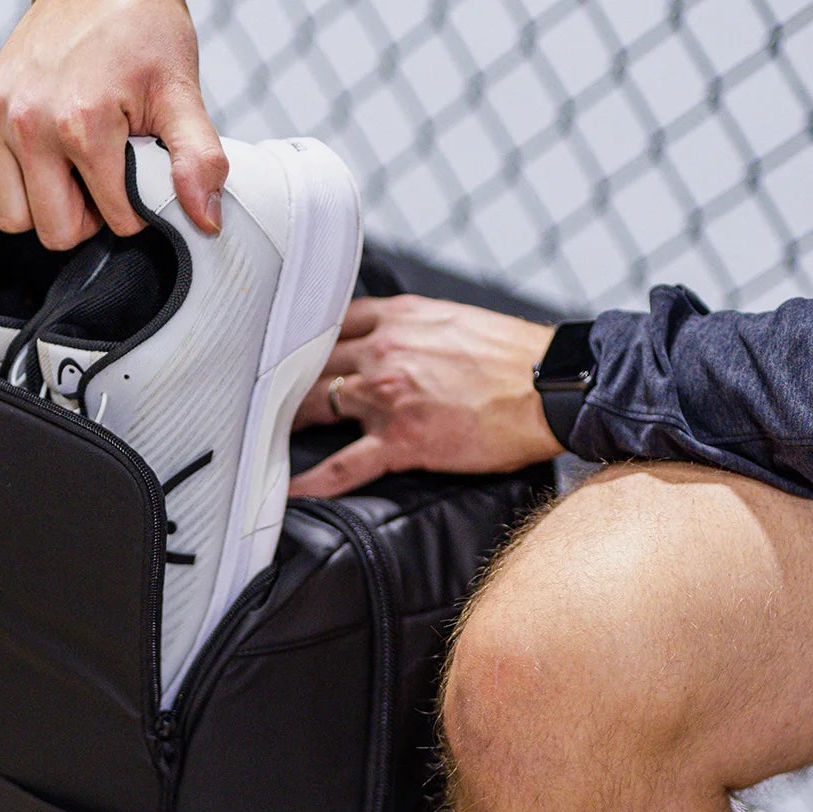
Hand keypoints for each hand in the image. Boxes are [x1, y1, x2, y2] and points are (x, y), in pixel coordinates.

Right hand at [0, 0, 226, 247]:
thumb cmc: (142, 33)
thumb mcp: (181, 92)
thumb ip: (198, 158)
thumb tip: (205, 220)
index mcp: (83, 124)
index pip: (115, 222)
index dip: (136, 211)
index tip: (139, 177)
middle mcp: (30, 123)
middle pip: (55, 232)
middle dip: (87, 219)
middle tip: (104, 180)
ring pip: (11, 218)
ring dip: (43, 208)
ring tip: (69, 174)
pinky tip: (25, 174)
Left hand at [289, 296, 561, 498]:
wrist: (553, 387)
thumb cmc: (515, 359)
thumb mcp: (455, 321)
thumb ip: (413, 327)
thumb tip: (394, 338)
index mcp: (398, 318)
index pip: (329, 321)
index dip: (300, 338)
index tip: (281, 352)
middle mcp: (385, 350)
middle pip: (311, 362)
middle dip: (284, 379)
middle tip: (260, 396)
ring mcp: (389, 396)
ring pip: (317, 406)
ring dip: (287, 423)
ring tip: (262, 437)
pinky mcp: (401, 440)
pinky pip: (342, 466)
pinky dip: (311, 482)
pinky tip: (288, 493)